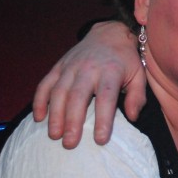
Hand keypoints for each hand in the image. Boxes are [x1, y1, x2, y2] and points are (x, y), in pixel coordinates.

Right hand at [33, 21, 145, 148]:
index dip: (103, 119)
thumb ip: (137, 96)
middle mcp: (89, 68)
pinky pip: (45, 83)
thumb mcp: (139, 75)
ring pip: (59, 91)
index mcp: (111, 71)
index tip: (100, 139)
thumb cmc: (125, 60)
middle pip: (78, 96)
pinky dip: (39, 100)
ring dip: (55, 114)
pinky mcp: (59, 66)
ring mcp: (70, 66)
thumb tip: (132, 117)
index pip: (106, 97)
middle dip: (72, 121)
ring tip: (54, 135)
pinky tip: (38, 118)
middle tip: (70, 143)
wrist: (109, 33)